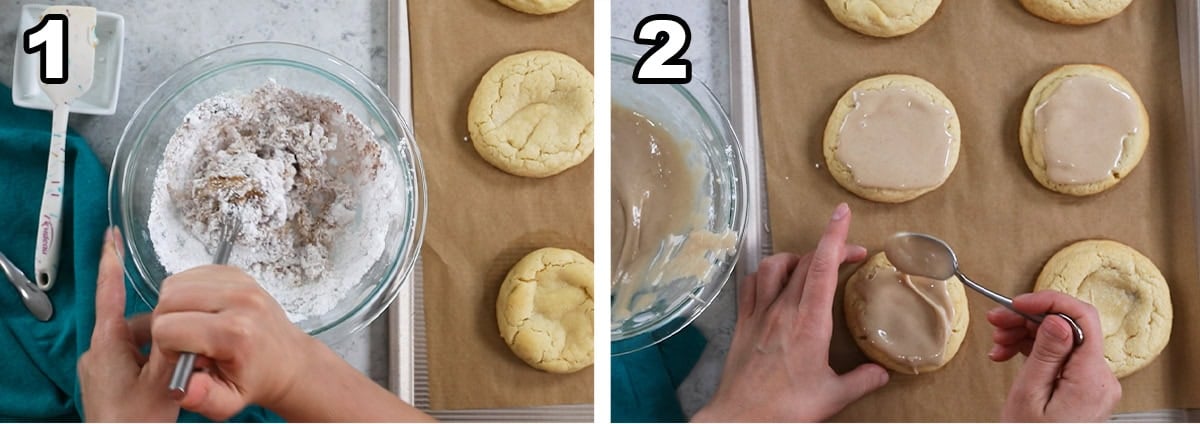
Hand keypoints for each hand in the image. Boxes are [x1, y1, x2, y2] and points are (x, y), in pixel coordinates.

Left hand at [78, 228, 179, 421]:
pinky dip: (156, 365)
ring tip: (182, 373)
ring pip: (141, 344)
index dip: (111, 263)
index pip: (109, 294)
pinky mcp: (110, 384)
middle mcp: (101, 353)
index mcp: (108, 344)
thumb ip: (175, 349)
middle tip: (187, 350)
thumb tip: (183, 325)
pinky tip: (172, 382)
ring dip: (163, 351)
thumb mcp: (165, 382)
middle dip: (165, 329)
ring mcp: (104, 370)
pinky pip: (136, 361)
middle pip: (138, 323)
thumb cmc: (135, 423)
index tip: (112, 236)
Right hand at [151, 264, 316, 419]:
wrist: (288, 361)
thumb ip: (203, 399)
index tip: (183, 357)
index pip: (168, 328)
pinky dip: (187, 292)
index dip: (167, 347)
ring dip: (174, 306)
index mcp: (235, 333)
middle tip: (184, 341)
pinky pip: (192, 274)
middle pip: (168, 300)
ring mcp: (240, 283)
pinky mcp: (237, 273)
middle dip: (166, 323)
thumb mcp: (229, 402)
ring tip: (193, 326)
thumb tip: (182, 389)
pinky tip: (202, 312)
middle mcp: (240, 301)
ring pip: (176, 284)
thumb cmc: (258, 379)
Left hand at [694, 203, 887, 421]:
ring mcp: (759, 313)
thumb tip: (882, 373)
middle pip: (805, 262)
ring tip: (811, 264)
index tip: (842, 214)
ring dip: (795, 257)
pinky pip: (751, 284)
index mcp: (809, 322)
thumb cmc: (785, 408)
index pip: (822, 267)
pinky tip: (773, 280)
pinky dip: (765, 273)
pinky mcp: (742, 322)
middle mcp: (782, 310)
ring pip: (774, 266)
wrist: (741, 417)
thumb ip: (862, 380)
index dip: (834, 236)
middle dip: (829, 248)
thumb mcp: (833, 396)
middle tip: (851, 252)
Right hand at [987, 290, 1120, 420]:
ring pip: (1062, 340)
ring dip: (1027, 335)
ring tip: (998, 342)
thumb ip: (1045, 354)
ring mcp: (1093, 383)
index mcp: (1091, 378)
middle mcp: (1100, 378)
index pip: (1082, 318)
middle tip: (997, 320)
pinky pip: (1061, 357)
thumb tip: (1057, 319)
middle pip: (1068, 328)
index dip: (1050, 301)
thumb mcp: (1030, 396)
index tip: (1020, 302)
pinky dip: (1034, 351)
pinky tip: (1010, 353)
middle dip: (1029, 319)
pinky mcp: (1083, 387)